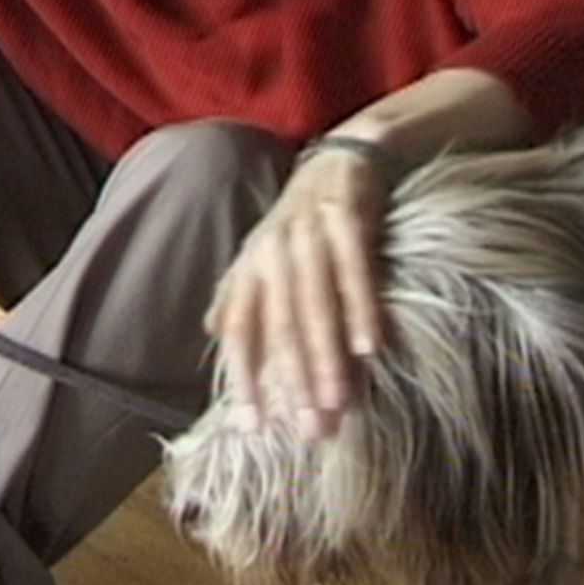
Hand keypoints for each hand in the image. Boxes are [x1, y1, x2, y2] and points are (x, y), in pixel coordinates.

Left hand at [206, 146, 388, 439]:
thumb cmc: (303, 217)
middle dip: (295, 382)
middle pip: (280, 326)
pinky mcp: (348, 217)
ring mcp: (309, 233)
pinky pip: (356, 270)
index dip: (243, 378)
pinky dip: (362, 309)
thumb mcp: (264, 251)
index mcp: (250, 266)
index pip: (239, 330)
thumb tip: (211, 331)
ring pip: (316, 305)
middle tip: (310, 429)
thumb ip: (239, 291)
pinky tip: (371, 349)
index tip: (254, 427)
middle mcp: (272, 251)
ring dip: (328, 358)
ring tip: (339, 403)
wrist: (346, 155)